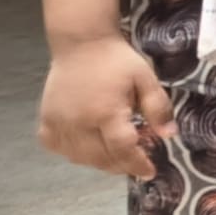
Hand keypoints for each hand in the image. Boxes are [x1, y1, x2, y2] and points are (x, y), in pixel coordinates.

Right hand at [38, 32, 170, 180]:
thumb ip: (158, 108)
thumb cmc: (117, 61)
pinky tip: (87, 146)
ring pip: (78, 157)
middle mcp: (79, 121)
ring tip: (115, 155)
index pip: (122, 149)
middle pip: (100, 158)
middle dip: (121, 166)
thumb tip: (169, 135)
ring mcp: (59, 122)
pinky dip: (73, 153)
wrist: (82, 43)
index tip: (149, 171)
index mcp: (106, 111)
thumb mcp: (146, 80)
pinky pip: (57, 147)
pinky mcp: (46, 119)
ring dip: (99, 162)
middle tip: (135, 163)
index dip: (136, 164)